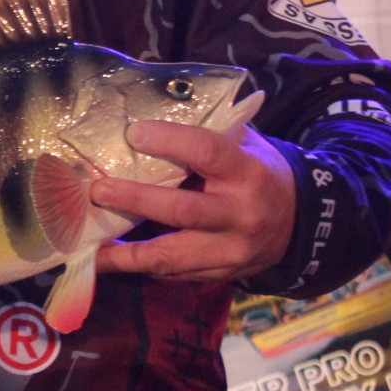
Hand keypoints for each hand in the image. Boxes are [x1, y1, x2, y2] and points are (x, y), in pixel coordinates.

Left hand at [90, 119, 295, 280]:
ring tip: (90, 246)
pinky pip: (174, 273)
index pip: (207, 152)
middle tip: (98, 190)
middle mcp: (240, 214)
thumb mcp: (245, 146)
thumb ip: (207, 134)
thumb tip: (146, 116)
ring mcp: (231, 251)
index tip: (133, 133)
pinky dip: (139, 266)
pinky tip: (109, 258)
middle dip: (136, 201)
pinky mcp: (220, 274)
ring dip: (126, 254)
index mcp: (247, 173)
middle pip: (183, 211)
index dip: (169, 141)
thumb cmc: (257, 172)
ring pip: (173, 256)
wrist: (300, 223)